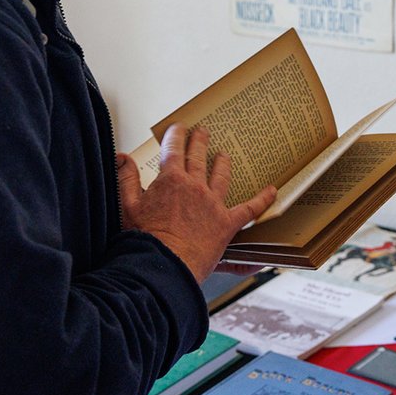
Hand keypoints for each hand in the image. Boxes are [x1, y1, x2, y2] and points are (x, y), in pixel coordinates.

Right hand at [117, 124, 276, 282]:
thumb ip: (127, 178)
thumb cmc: (145, 240)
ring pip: (221, 175)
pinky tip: (272, 191)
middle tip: (202, 131)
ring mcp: (213, 203)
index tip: (177, 128)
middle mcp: (194, 186)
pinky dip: (262, 199)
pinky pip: (249, 208)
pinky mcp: (227, 223)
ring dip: (222, 163)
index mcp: (171, 180)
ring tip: (224, 155)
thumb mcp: (128, 206)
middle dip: (199, 141)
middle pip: (198, 156)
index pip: (173, 148)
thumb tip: (122, 156)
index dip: (175, 135)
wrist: (165, 266)